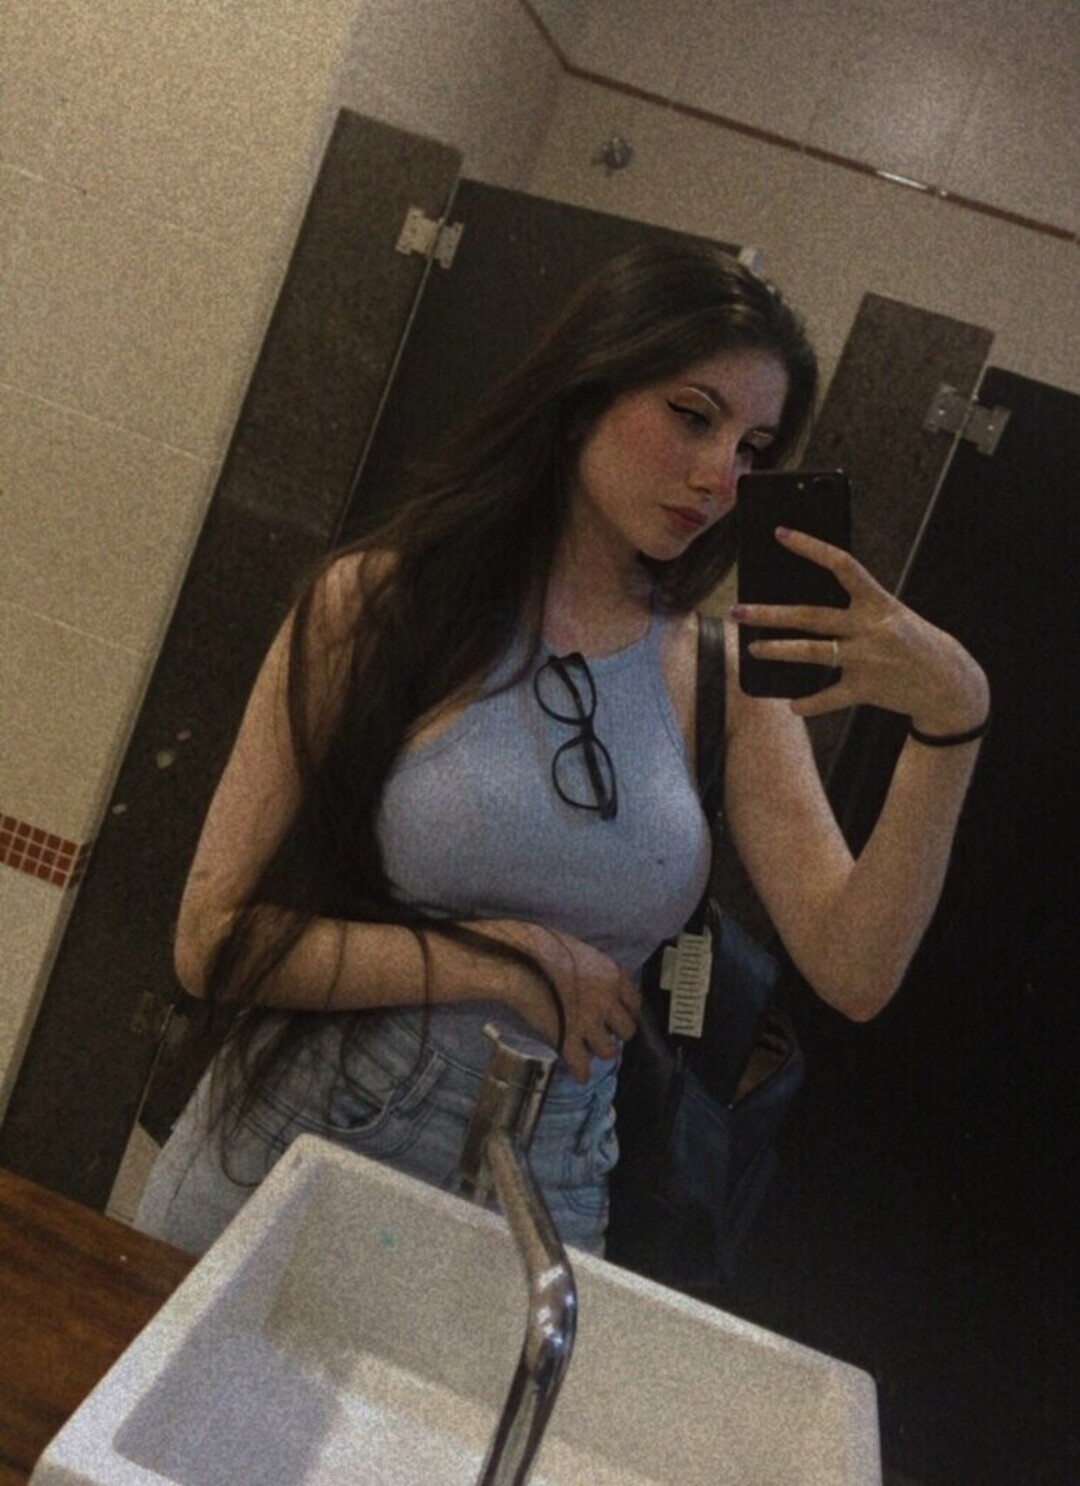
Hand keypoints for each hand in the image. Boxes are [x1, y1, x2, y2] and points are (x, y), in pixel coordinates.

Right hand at [485, 920, 640, 1082]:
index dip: (625, 1010)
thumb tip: (589, 980)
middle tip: (602, 1031)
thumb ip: (592, 971)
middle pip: (627, 1030)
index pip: (635, 1002)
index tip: (618, 1013)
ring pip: (608, 1051)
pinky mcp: (568, 1041)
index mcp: (611, 976)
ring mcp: (588, 1023)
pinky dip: (580, 1071)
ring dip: (598, 1051)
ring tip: (588, 1048)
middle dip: (615, 1032)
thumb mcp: (578, 950)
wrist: (519, 960)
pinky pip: (582, 1067)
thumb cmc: (542, 947)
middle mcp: (606, 1001)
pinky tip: (579, 1072)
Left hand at [733, 528, 989, 731]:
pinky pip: (828, 697)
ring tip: (753, 648)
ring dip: (778, 650)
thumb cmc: (913, 643)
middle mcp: (870, 628)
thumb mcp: (892, 615)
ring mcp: (867, 659)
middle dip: (771, 614)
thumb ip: (857, 608)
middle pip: (811, 616)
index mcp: (878, 602)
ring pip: (813, 652)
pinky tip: (792, 705)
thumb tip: (809, 607)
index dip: (811, 548)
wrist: (949, 684)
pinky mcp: (866, 689)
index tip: (781, 534)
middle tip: (739, 610)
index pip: (842, 564)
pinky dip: (808, 703)